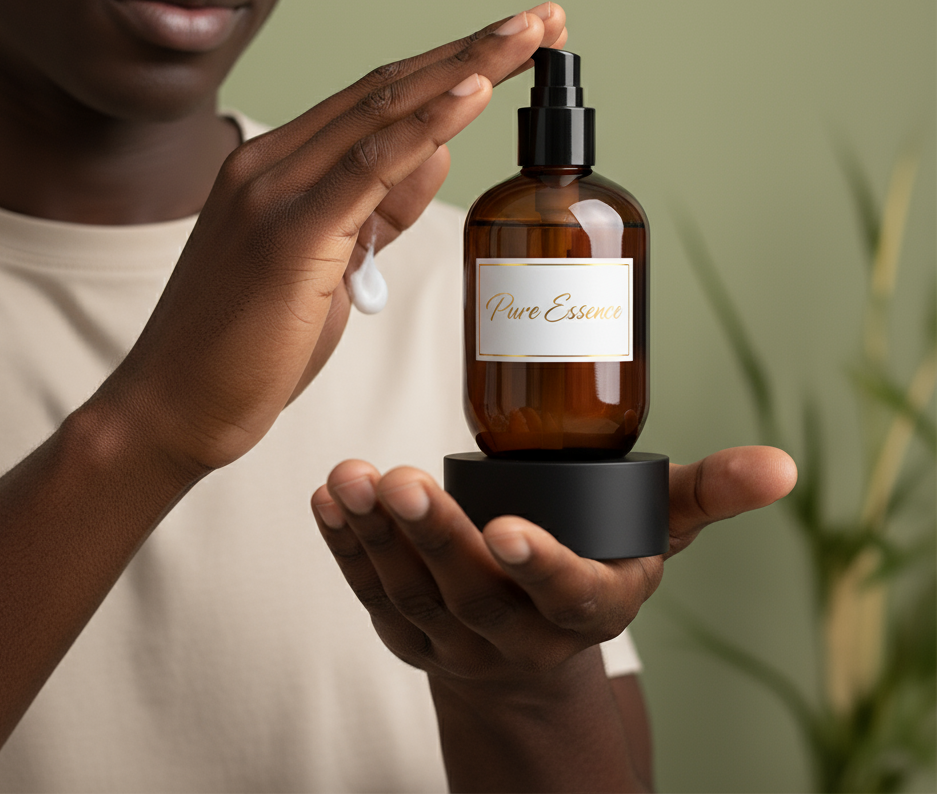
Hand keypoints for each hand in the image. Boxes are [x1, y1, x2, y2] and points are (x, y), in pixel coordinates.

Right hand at [89, 4, 566, 477]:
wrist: (172, 410)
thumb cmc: (248, 348)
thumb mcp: (327, 267)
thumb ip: (374, 208)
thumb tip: (434, 151)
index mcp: (278, 168)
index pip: (377, 98)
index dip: (451, 65)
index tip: (514, 46)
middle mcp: (271, 164)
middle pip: (389, 87)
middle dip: (476, 48)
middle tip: (544, 19)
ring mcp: (272, 192)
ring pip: (384, 110)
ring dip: (468, 66)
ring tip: (533, 34)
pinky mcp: (285, 234)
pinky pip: (368, 166)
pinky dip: (427, 124)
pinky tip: (477, 90)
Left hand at [311, 446, 795, 689]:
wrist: (530, 646)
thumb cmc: (595, 569)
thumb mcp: (654, 533)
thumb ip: (706, 494)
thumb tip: (781, 464)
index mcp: (584, 610)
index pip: (566, 597)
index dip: (539, 568)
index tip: (507, 531)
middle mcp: (516, 633)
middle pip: (472, 592)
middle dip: (435, 539)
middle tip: (402, 482)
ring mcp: (454, 638)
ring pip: (410, 592)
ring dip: (377, 536)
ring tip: (353, 479)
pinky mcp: (407, 629)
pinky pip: (372, 592)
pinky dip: (346, 548)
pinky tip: (329, 499)